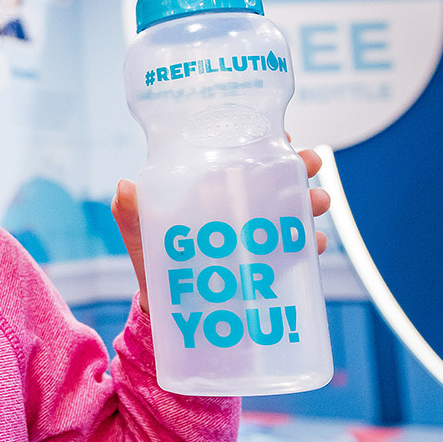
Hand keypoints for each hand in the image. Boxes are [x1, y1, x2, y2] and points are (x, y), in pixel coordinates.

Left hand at [109, 148, 331, 313]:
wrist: (167, 308)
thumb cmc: (154, 260)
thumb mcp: (140, 234)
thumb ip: (130, 213)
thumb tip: (123, 187)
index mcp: (211, 188)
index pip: (240, 155)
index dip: (262, 141)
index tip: (280, 133)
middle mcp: (239, 205)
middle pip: (276, 177)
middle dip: (300, 165)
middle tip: (311, 162)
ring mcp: (257, 232)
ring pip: (293, 209)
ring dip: (311, 201)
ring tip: (319, 201)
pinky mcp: (268, 262)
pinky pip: (296, 250)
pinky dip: (310, 244)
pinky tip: (316, 243)